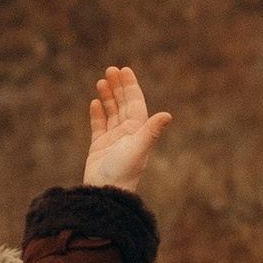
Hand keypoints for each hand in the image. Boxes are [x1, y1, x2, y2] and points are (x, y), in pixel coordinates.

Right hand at [84, 63, 169, 191]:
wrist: (107, 193)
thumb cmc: (123, 171)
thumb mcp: (138, 149)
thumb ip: (151, 131)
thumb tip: (167, 115)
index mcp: (137, 131)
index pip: (135, 102)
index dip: (130, 86)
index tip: (124, 70)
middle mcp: (127, 133)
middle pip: (123, 104)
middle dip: (118, 87)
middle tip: (110, 70)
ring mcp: (113, 140)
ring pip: (111, 112)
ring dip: (107, 97)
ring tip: (100, 82)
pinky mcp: (99, 147)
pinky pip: (99, 126)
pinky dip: (98, 114)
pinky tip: (94, 103)